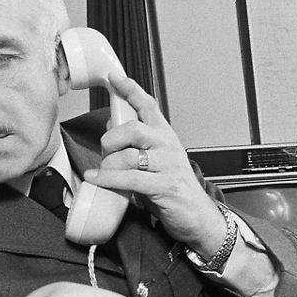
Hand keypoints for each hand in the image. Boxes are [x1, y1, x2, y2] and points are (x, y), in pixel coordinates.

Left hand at [81, 76, 227, 256]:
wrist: (199, 218)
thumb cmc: (174, 190)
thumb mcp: (154, 161)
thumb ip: (135, 144)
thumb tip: (111, 127)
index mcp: (166, 136)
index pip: (148, 106)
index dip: (130, 90)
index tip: (114, 79)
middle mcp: (168, 146)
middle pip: (133, 129)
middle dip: (111, 140)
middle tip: (104, 152)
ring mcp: (168, 165)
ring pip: (129, 155)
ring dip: (109, 165)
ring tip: (103, 173)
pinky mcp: (165, 186)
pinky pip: (130, 178)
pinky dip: (108, 179)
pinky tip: (96, 179)